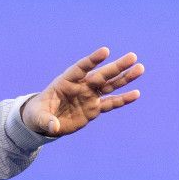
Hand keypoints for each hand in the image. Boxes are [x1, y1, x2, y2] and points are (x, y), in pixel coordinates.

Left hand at [22, 47, 142, 137]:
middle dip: (116, 66)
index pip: (81, 68)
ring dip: (125, 78)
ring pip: (110, 85)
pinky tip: (136, 94)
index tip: (106, 51)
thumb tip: (54, 128)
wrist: (44, 121)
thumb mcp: (38, 117)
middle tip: (132, 56)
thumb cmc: (38, 114)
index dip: (93, 60)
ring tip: (140, 68)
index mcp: (66, 81)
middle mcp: (81, 86)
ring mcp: (89, 96)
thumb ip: (46, 120)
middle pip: (101, 74)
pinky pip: (111, 103)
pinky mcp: (94, 108)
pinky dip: (123, 99)